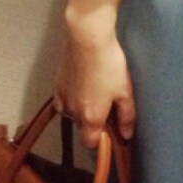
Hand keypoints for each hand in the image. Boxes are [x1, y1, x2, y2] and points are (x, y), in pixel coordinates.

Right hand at [53, 22, 135, 149]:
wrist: (86, 39)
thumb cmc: (108, 65)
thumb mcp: (124, 92)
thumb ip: (126, 117)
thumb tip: (126, 135)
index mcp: (90, 118)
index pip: (90, 144)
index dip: (102, 141)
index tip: (112, 132)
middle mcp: (72, 113)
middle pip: (82, 129)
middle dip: (94, 123)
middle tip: (109, 105)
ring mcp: (62, 99)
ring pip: (73, 115)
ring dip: (83, 110)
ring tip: (97, 91)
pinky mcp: (56, 86)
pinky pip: (63, 102)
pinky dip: (73, 99)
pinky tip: (84, 86)